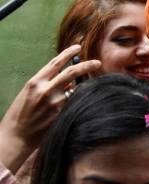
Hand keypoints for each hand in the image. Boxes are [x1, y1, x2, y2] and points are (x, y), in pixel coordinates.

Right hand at [0, 46, 101, 172]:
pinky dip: (81, 99)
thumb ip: (47, 84)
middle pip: (72, 72)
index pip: (55, 62)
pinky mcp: (61, 114)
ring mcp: (55, 102)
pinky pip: (76, 102)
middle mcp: (46, 90)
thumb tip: (69, 81)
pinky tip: (86, 101)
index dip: (68, 53)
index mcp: (35, 82)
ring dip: (86, 86)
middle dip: (87, 65)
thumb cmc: (21, 114)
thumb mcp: (29, 94)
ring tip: (93, 85)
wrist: (16, 136)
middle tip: (97, 62)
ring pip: (77, 88)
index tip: (78, 47)